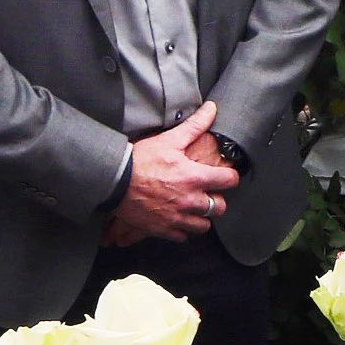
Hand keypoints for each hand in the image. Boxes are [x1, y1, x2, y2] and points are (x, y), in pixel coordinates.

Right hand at [105, 101, 237, 244]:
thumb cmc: (141, 159)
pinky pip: (182, 235)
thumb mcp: (170, 139)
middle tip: (208, 193)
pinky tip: (177, 216)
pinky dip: (182, 228)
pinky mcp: (163, 229)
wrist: (114, 180)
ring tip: (193, 207)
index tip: (225, 176)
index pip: (229, 181)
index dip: (230, 177)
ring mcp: (177, 217)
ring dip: (201, 217)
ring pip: (203, 226)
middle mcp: (189, 200)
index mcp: (194, 177)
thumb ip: (195, 126)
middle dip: (217, 200)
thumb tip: (212, 109)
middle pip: (219, 207)